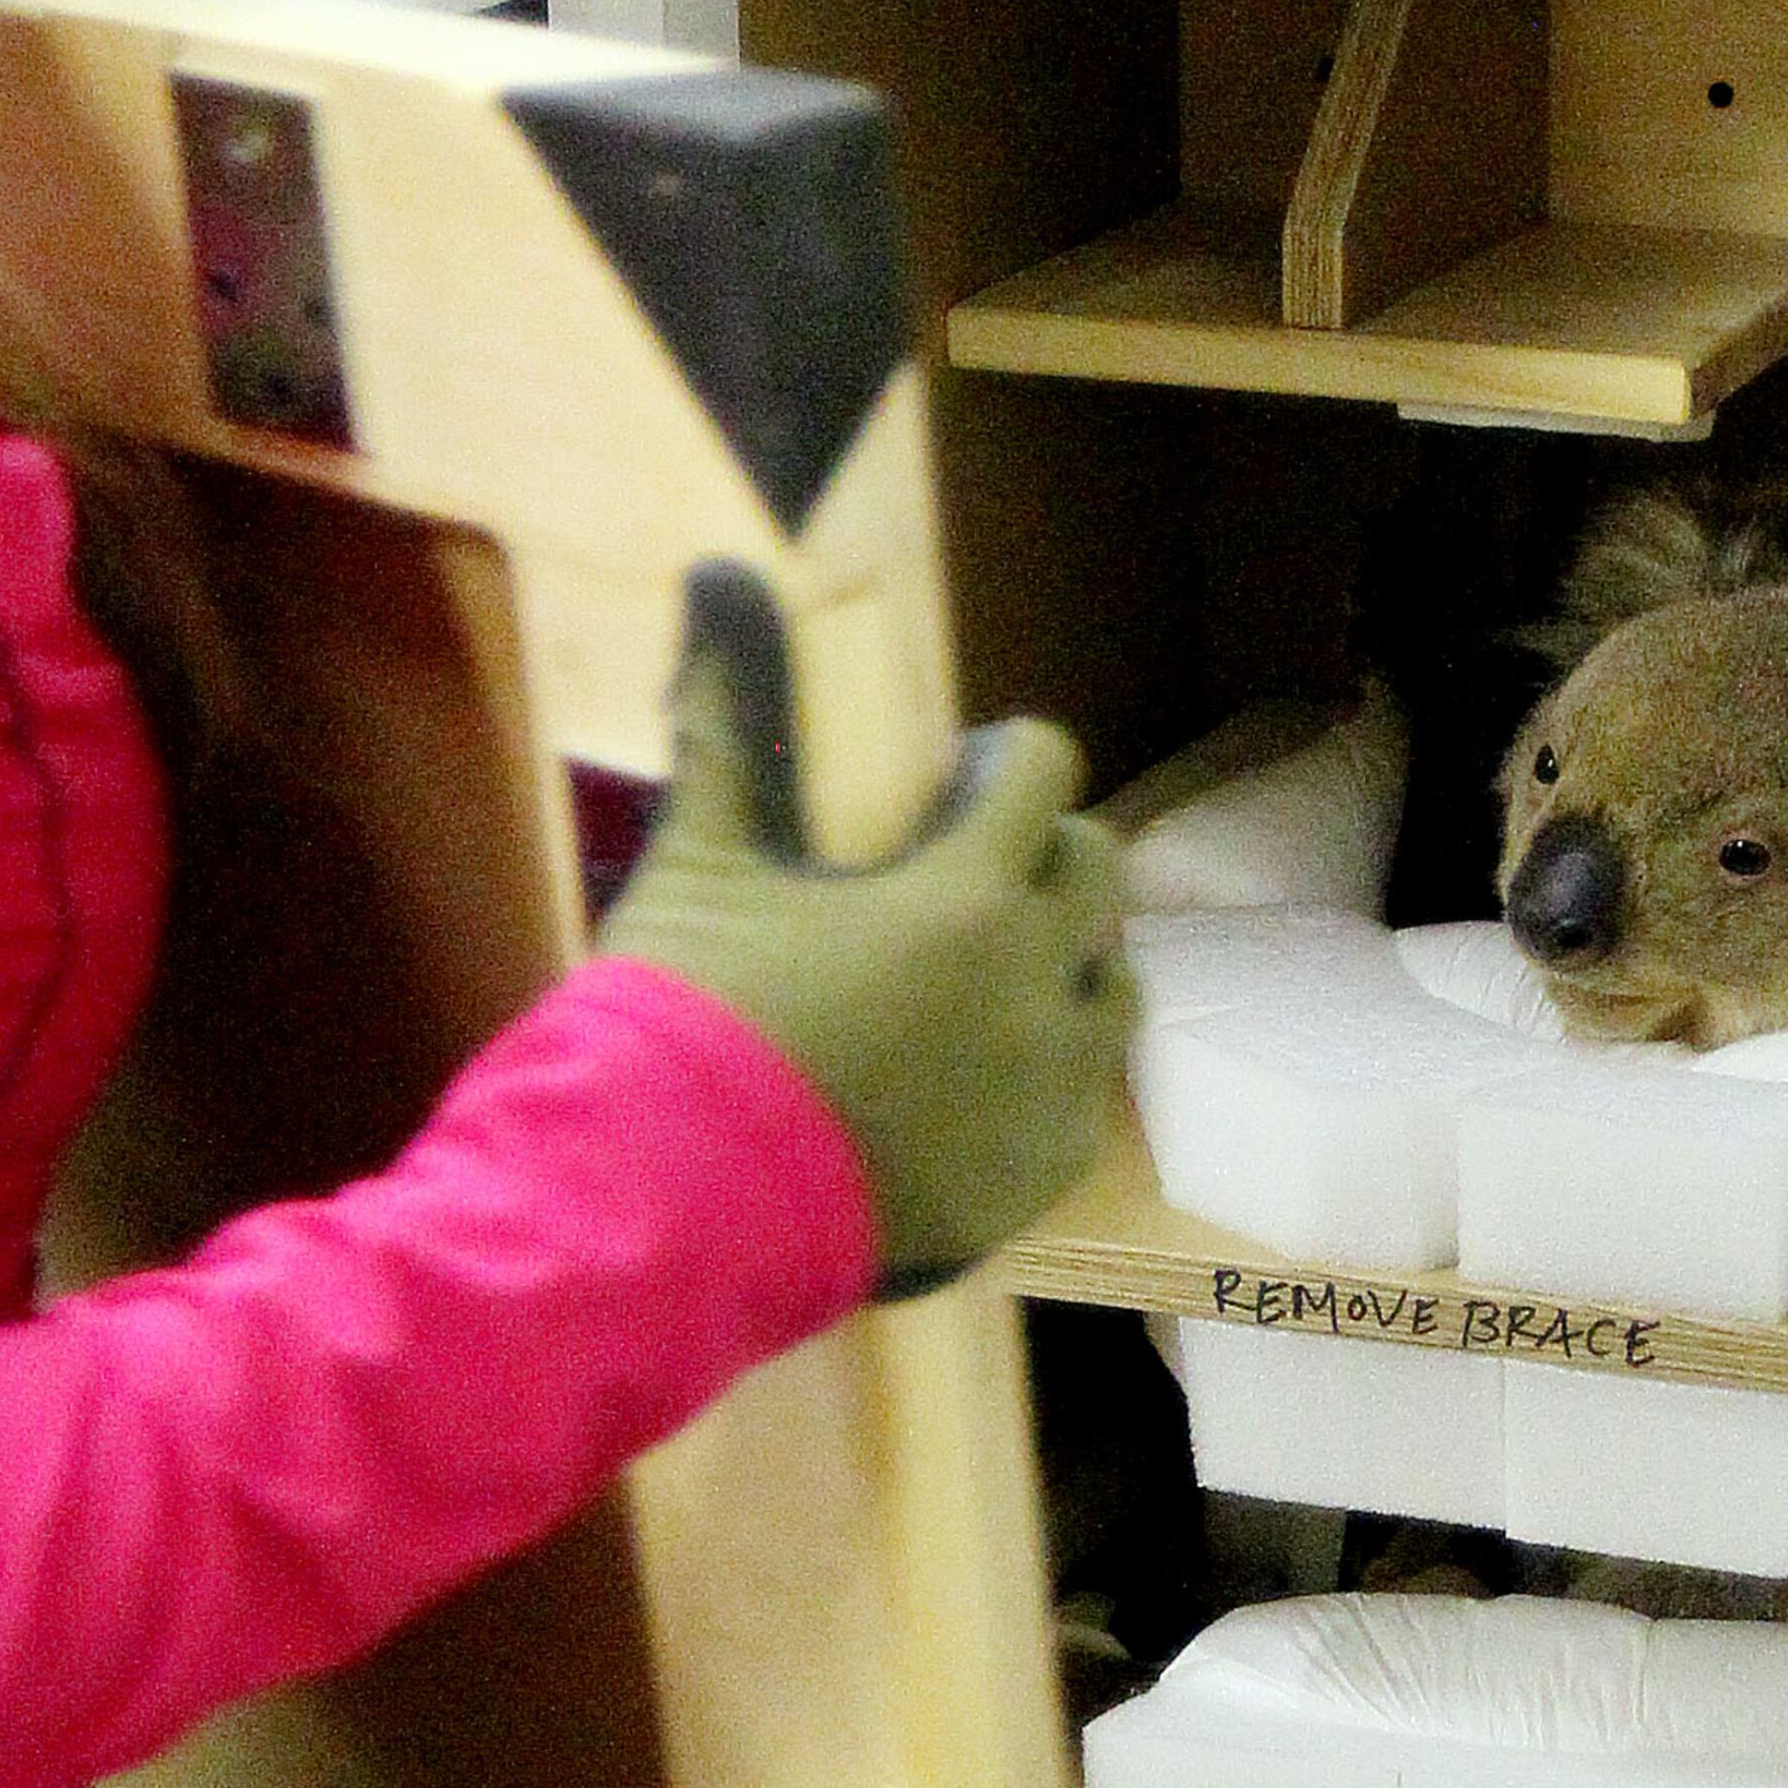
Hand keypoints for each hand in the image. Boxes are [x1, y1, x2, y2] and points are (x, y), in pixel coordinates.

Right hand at [602, 565, 1136, 1293]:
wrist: (671, 1209)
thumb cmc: (683, 1023)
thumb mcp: (697, 864)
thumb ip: (726, 725)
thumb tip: (716, 579)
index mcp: (966, 896)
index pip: (1046, 772)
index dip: (1008, 759)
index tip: (961, 777)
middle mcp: (1036, 988)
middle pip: (1099, 876)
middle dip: (1047, 854)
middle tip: (971, 872)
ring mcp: (1048, 1094)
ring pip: (1115, 991)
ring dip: (1067, 964)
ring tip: (986, 980)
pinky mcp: (1036, 1181)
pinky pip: (1083, 1101)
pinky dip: (1047, 1073)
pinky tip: (973, 1080)